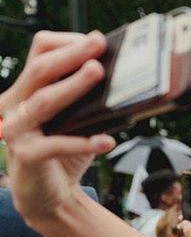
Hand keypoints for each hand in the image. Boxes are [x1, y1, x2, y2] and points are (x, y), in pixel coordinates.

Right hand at [1, 31, 111, 222]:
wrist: (50, 195)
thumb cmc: (65, 153)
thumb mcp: (79, 119)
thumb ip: (91, 99)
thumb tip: (128, 77)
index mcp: (27, 90)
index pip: (40, 52)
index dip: (67, 42)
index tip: (96, 40)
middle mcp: (16, 105)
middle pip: (39, 70)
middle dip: (71, 54)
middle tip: (98, 45)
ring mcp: (17, 130)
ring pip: (43, 101)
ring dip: (73, 86)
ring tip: (98, 73)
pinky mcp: (27, 156)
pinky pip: (55, 145)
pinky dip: (83, 142)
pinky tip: (106, 140)